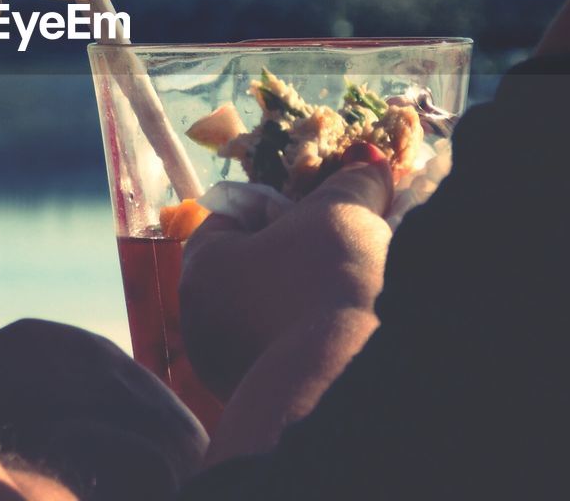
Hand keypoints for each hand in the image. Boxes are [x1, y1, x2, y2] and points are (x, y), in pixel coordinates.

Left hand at [179, 163, 392, 401]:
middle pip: (255, 269)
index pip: (230, 217)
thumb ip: (351, 183)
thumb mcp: (341, 212)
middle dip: (301, 252)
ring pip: (275, 315)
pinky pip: (295, 357)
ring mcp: (235, 373)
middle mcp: (204, 327)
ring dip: (313, 298)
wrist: (350, 383)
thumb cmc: (329, 279)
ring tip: (364, 281)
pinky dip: (322, 340)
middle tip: (349, 238)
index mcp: (201, 269)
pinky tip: (360, 327)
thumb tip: (368, 165)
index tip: (319, 200)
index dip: (278, 201)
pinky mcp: (270, 405)